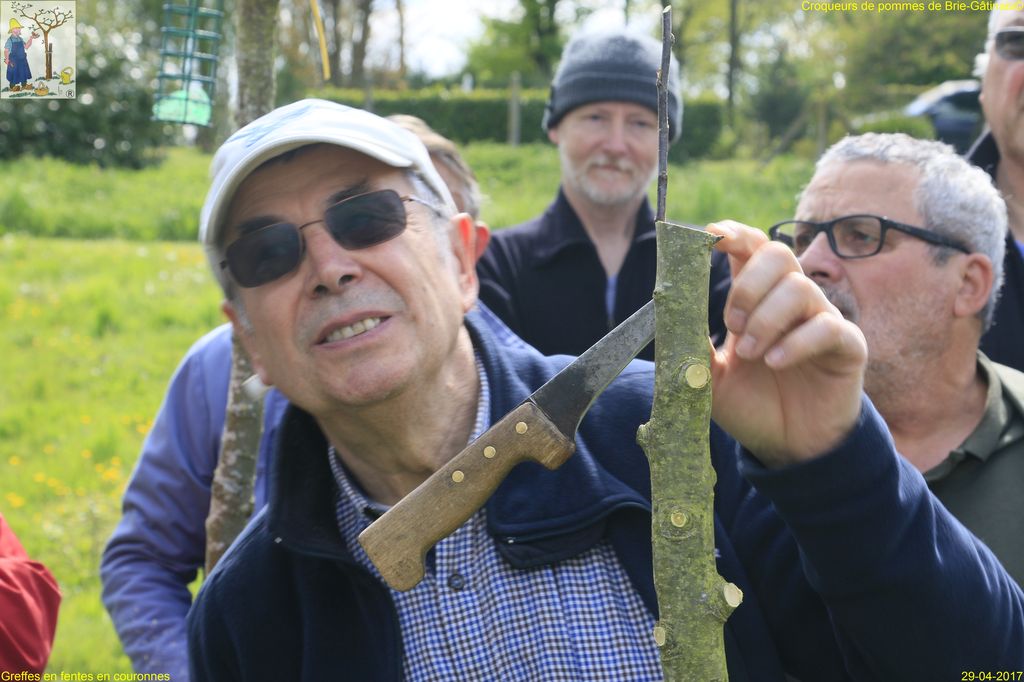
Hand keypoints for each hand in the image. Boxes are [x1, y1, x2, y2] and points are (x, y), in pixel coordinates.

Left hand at [706, 220, 866, 466]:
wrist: (786, 446)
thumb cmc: (750, 403)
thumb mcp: (708, 377)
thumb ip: (691, 346)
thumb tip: (668, 314)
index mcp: (756, 297)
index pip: (750, 247)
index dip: (734, 234)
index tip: (712, 236)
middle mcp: (790, 299)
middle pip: (777, 254)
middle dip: (747, 285)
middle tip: (730, 324)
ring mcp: (821, 318)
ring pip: (800, 287)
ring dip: (766, 319)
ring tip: (750, 354)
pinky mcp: (847, 346)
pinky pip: (828, 326)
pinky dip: (795, 342)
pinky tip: (775, 362)